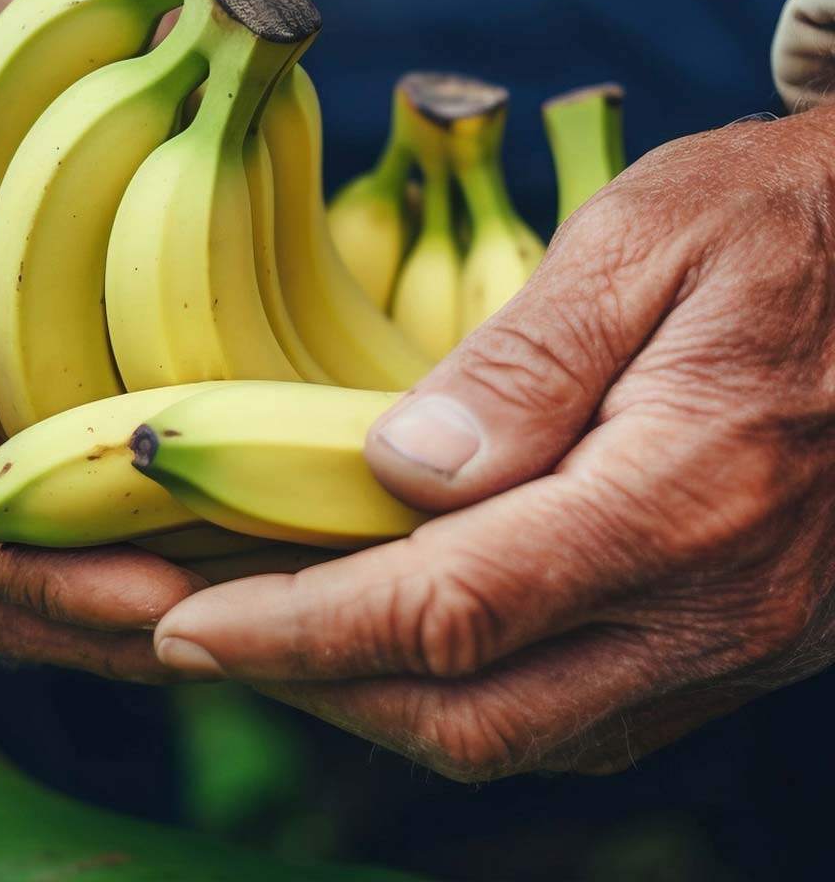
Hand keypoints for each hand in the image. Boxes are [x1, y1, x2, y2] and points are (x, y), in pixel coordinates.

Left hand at [154, 108, 834, 772]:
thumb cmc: (779, 225)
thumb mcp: (648, 243)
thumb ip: (528, 364)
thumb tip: (398, 467)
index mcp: (687, 495)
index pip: (448, 610)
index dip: (298, 628)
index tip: (184, 622)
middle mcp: (715, 606)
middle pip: (470, 714)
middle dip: (306, 686)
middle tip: (184, 635)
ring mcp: (732, 642)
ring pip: (516, 735)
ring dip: (370, 701)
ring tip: (263, 638)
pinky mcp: (729, 640)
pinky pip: (572, 715)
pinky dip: (456, 693)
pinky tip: (389, 640)